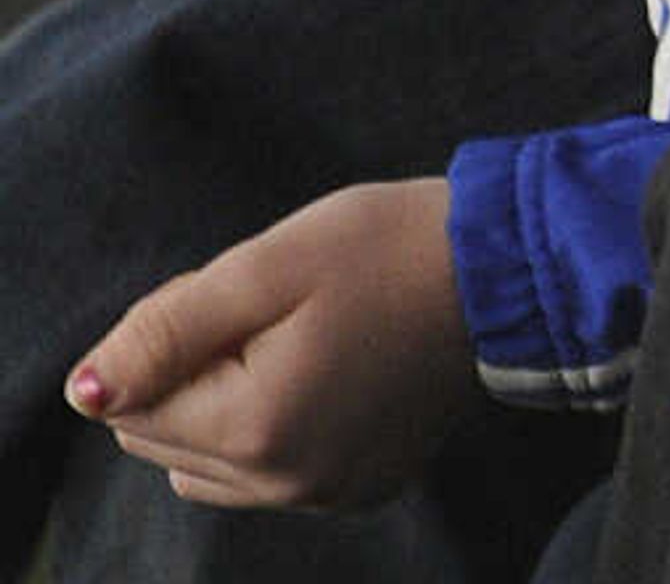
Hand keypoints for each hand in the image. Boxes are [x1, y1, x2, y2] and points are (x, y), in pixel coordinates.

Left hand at [71, 178, 472, 512]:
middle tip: (273, 308)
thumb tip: (86, 391)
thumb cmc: (390, 248)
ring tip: (300, 338)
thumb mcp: (268, 265)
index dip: (171, 335)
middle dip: (195, 371)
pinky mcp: (361, 489)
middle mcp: (286, 483)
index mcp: (257, 428)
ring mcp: (327, 493)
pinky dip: (276, 428)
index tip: (239, 293)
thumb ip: (167, 327)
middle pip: (165, 440)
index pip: (133, 405)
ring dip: (229, 403)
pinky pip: (271, 476)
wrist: (511, 266)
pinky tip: (329, 373)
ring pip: (209, 465)